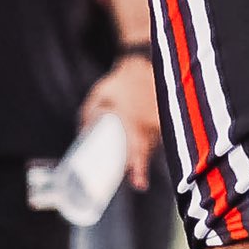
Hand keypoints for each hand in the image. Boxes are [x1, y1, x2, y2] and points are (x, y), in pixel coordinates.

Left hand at [82, 55, 164, 184]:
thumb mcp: (98, 97)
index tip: (140, 185)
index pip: (139, 151)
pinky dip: (152, 139)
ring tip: (137, 152)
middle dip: (139, 165)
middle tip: (134, 177)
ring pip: (154, 144)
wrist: (143, 62)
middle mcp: (151, 124)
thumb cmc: (120, 82)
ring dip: (145, 151)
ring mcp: (161, 121)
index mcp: (135, 122)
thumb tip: (82, 134)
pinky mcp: (166, 117)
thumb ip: (89, 115)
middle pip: (146, 153)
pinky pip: (160, 135)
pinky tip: (145, 134)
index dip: (139, 170)